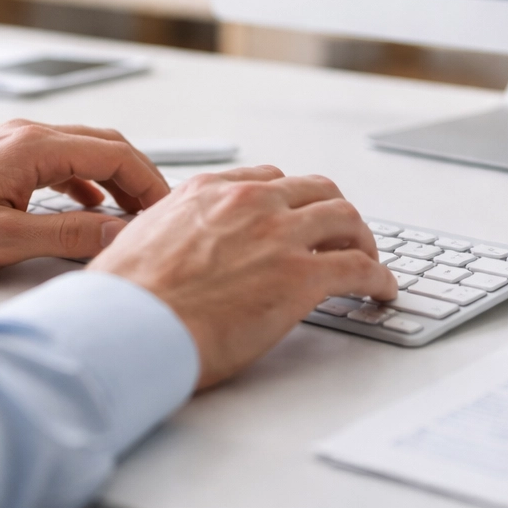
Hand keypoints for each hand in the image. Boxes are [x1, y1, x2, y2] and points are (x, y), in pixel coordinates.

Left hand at [0, 120, 169, 276]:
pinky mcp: (3, 158)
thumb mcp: (2, 240)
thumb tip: (119, 234)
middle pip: (106, 145)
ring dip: (115, 179)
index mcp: (33, 147)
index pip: (116, 153)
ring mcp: (14, 143)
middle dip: (139, 179)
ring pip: (85, 150)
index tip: (168, 213)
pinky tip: (90, 207)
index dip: (150, 183)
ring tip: (132, 215)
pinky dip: (87, 180)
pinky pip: (61, 160)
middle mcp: (27, 135)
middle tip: (159, 216)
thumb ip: (67, 236)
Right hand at [88, 166, 396, 389]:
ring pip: (346, 219)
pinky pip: (360, 267)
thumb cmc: (125, 300)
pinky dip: (379, 277)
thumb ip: (165, 236)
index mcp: (207, 192)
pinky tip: (382, 291)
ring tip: (368, 262)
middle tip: (342, 238)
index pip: (267, 180)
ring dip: (362, 240)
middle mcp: (247, 202)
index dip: (290, 202)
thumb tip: (162, 251)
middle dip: (333, 214)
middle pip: (315, 191)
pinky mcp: (301, 277)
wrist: (128, 327)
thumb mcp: (137, 243)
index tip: (297, 219)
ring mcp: (278, 235)